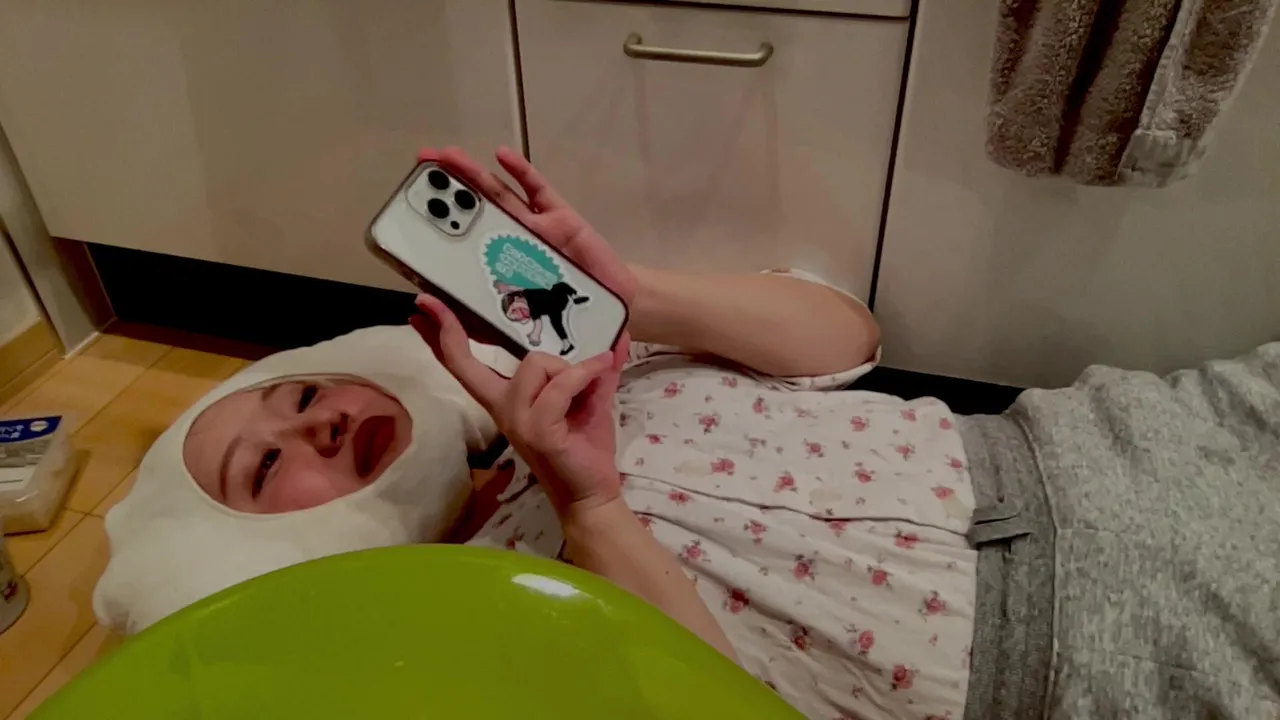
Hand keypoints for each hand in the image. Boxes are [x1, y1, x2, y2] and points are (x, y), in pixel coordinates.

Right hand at [412, 294, 622, 516]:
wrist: (593, 491)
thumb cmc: (584, 446)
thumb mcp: (588, 397)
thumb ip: (595, 367)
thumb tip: (619, 333)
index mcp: (506, 400)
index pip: (465, 366)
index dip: (441, 338)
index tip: (421, 309)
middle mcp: (502, 409)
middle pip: (471, 362)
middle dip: (448, 330)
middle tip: (429, 304)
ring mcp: (517, 420)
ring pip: (535, 364)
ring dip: (568, 367)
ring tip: (586, 386)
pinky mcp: (538, 430)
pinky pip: (560, 384)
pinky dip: (585, 373)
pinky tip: (601, 368)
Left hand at [421, 146, 637, 367]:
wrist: (612, 319)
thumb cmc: (562, 324)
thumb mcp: (508, 330)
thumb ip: (471, 322)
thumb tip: (422, 309)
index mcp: (496, 267)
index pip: (461, 243)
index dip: (437, 227)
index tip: (408, 212)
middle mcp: (511, 243)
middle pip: (475, 210)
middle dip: (448, 188)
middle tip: (422, 163)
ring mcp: (535, 228)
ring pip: (500, 196)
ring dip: (473, 174)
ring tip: (447, 155)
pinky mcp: (562, 218)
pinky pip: (539, 191)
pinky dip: (521, 172)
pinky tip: (501, 156)